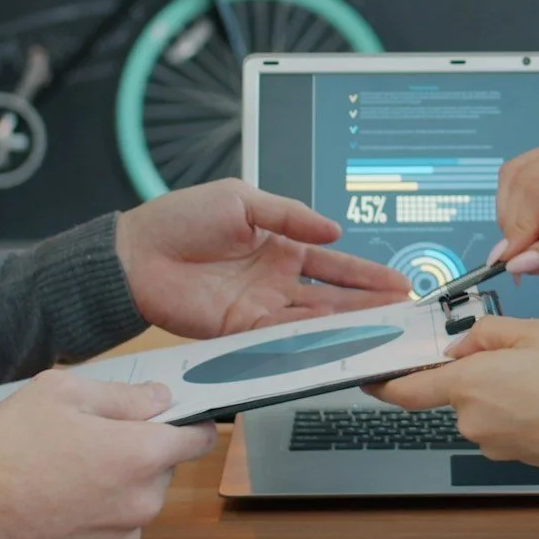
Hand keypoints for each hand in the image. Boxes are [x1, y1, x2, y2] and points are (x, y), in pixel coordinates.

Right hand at [0, 371, 216, 538]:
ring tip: (66, 467)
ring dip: (117, 480)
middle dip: (138, 449)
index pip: (199, 438)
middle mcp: (142, 500)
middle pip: (163, 466)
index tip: (170, 415)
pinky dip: (98, 508)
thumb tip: (160, 398)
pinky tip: (60, 495)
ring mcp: (122, 533)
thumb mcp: (60, 394)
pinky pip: (115, 522)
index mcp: (141, 455)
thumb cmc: (7, 451)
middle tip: (91, 436)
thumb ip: (122, 395)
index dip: (188, 422)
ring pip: (137, 495)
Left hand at [115, 179, 409, 338]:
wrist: (134, 254)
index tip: (398, 283)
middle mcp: (276, 280)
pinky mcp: (239, 330)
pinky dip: (309, 339)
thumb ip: (290, 215)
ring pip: (314, 320)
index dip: (366, 274)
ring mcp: (260, 308)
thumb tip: (334, 229)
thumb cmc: (181, 218)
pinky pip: (281, 337)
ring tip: (383, 327)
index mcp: (281, 245)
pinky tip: (336, 337)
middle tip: (403, 312)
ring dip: (348, 324)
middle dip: (369, 304)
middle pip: (333, 297)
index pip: (334, 263)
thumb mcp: (242, 200)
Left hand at [367, 317, 538, 482]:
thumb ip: (489, 333)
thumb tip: (463, 346)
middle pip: (455, 391)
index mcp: (468, 385)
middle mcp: (472, 420)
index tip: (368, 375)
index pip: (406, 390)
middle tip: (522, 352)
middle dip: (477, 370)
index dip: (383, 383)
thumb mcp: (538, 333)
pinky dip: (521, 407)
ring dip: (503, 388)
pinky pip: (505, 422)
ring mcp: (493, 443)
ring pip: (484, 406)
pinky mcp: (516, 456)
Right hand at [487, 125, 538, 279]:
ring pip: (513, 182)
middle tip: (517, 265)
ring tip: (527, 256)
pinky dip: (516, 217)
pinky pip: (518, 187)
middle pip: (519, 179)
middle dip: (513, 225)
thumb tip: (520, 262)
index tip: (513, 261)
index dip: (520, 223)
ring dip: (511, 222)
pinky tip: (531, 242)